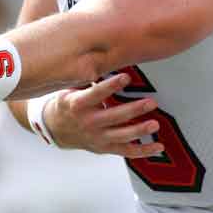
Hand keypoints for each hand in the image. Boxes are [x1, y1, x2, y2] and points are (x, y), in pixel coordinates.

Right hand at [40, 73, 164, 157]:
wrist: (55, 129)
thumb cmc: (66, 105)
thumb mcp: (69, 89)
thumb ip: (87, 80)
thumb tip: (105, 61)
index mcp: (77, 104)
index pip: (96, 94)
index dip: (111, 85)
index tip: (126, 77)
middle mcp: (88, 122)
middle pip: (114, 116)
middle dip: (134, 110)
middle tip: (150, 102)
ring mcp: (97, 137)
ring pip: (122, 136)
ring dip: (140, 130)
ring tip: (155, 125)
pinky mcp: (105, 148)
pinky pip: (126, 151)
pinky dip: (143, 151)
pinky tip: (158, 147)